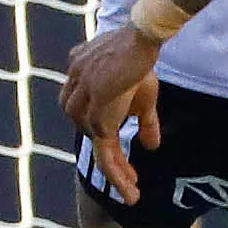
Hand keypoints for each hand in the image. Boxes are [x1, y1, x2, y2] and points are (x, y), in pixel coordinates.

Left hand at [60, 28, 162, 204]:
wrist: (142, 38)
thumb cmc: (143, 58)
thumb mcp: (145, 94)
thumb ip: (144, 121)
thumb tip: (152, 147)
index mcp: (77, 73)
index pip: (78, 106)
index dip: (94, 126)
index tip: (110, 144)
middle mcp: (75, 86)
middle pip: (84, 126)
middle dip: (106, 151)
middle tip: (127, 175)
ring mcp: (85, 102)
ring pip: (97, 144)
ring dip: (115, 170)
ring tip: (132, 189)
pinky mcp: (99, 116)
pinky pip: (106, 151)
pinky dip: (117, 173)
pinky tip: (130, 189)